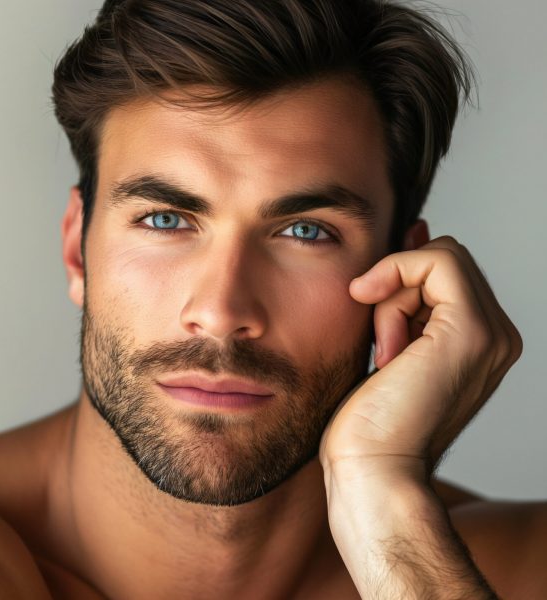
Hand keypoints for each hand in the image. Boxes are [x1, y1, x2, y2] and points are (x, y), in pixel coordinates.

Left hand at [319, 236, 522, 481]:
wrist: (372, 471)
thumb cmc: (367, 420)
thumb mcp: (383, 341)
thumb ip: (403, 291)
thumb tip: (417, 225)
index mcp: (480, 341)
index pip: (443, 271)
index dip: (400, 283)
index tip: (376, 330)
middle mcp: (498, 336)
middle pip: (442, 260)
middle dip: (397, 290)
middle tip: (382, 347)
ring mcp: (492, 334)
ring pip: (438, 259)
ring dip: (393, 297)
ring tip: (386, 354)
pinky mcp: (471, 331)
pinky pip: (436, 261)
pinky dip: (395, 280)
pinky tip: (381, 336)